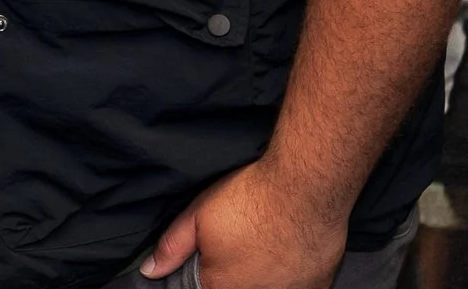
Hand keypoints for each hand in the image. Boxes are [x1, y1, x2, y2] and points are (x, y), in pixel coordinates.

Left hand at [141, 159, 345, 288]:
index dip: (209, 274)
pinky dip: (290, 277)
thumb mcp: (197, 217)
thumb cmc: (249, 201)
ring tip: (264, 246)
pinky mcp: (318, 287)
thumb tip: (149, 271)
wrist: (305, 188)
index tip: (216, 258)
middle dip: (235, 274)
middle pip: (237, 288)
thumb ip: (171, 248)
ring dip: (264, 276)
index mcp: (221, 288)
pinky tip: (288, 252)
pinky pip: (297, 287)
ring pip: (268, 288)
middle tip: (242, 244)